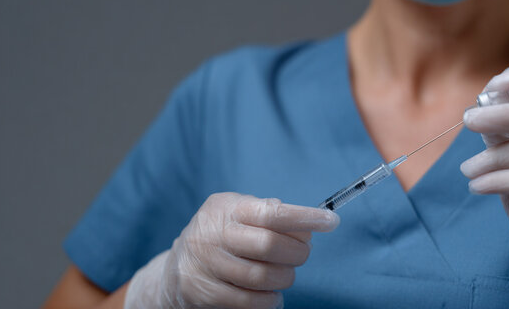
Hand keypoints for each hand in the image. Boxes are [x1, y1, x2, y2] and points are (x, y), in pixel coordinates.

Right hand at [125, 192, 339, 307]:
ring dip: (285, 277)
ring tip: (286, 274)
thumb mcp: (238, 211)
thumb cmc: (221, 235)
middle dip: (297, 252)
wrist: (177, 268)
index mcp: (228, 209)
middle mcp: (214, 234)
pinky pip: (248, 301)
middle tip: (303, 253)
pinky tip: (273, 294)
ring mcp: (206, 264)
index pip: (271, 212)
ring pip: (261, 276)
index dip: (304, 217)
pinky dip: (269, 300)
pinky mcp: (203, 292)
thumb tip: (306, 223)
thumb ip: (269, 212)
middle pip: (269, 245)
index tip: (331, 222)